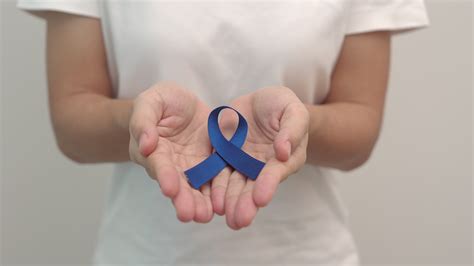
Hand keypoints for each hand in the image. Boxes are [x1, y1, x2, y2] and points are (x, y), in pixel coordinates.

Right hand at [129, 82, 213, 222]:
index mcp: (152, 150)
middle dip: (183, 199)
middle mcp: (171, 164)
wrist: (182, 104)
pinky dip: (217, 193)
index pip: (159, 165)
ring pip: (195, 188)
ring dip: (200, 203)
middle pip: (177, 184)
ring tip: (205, 216)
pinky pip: (215, 179)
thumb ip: (144, 121)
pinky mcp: (209, 164)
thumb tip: (146, 144)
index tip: (170, 189)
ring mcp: (191, 167)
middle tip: (190, 214)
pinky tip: (223, 205)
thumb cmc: (161, 102)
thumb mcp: (150, 102)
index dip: (165, 176)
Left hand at [211, 86, 308, 228]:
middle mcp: (262, 167)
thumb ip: (292, 129)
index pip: (275, 173)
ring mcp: (241, 163)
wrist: (259, 102)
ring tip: (225, 217)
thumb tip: (284, 152)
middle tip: (239, 220)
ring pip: (234, 185)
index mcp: (284, 159)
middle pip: (253, 187)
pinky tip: (209, 201)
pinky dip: (214, 187)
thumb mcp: (293, 111)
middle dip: (246, 203)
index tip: (261, 199)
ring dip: (229, 202)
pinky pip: (216, 172)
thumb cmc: (282, 106)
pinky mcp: (223, 156)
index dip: (268, 185)